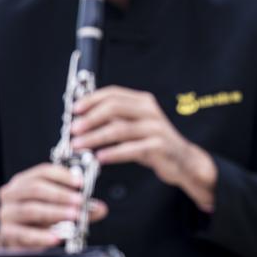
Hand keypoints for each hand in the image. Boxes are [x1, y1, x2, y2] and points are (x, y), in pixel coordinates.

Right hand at [0, 163, 107, 251]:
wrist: (17, 240)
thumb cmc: (39, 219)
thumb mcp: (59, 208)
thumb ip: (78, 206)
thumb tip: (100, 208)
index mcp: (24, 181)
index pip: (42, 172)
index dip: (63, 175)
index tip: (81, 182)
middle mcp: (11, 194)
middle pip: (35, 189)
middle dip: (60, 194)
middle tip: (80, 202)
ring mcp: (7, 213)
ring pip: (30, 210)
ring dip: (54, 212)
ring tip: (73, 216)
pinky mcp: (7, 233)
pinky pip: (24, 234)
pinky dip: (42, 236)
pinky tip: (57, 238)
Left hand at [70, 86, 216, 211]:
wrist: (184, 162)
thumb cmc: (155, 144)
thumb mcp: (135, 127)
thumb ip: (115, 121)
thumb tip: (83, 119)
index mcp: (143, 102)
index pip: (113, 93)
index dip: (91, 99)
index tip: (74, 110)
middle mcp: (150, 112)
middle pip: (114, 108)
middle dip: (89, 119)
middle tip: (72, 129)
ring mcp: (155, 129)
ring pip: (119, 129)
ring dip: (95, 137)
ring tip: (78, 146)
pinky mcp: (159, 147)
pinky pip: (131, 149)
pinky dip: (112, 153)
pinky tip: (100, 158)